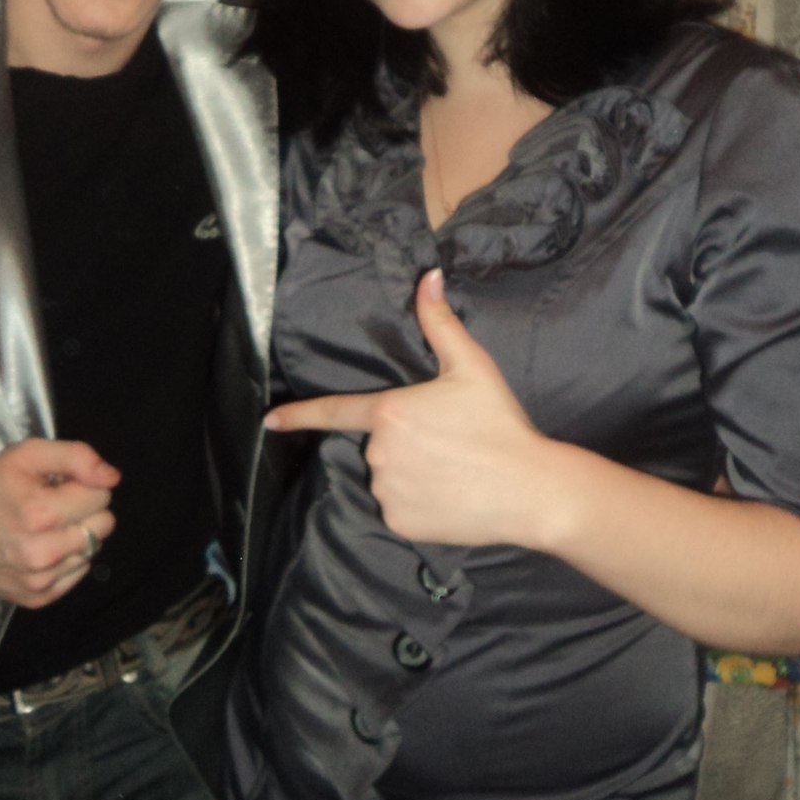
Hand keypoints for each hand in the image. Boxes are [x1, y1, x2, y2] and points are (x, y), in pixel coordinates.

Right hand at [0, 438, 118, 607]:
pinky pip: (77, 575)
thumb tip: (112, 477)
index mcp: (43, 513)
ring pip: (92, 551)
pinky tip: (43, 547)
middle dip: (84, 510)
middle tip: (55, 505)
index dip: (84, 485)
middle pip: (103, 526)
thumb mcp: (27, 454)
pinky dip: (66, 560)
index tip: (60, 485)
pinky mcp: (36, 598)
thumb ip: (76, 457)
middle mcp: (44, 553)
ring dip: (75, 536)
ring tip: (45, 527)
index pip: (101, 496)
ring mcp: (40, 580)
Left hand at [266, 269, 543, 547]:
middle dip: (406, 442)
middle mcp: (379, 454)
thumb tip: (427, 277)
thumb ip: (440, 323)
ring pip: (389, 478)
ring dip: (412, 474)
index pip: (334, 411)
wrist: (530, 489)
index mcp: (390, 412)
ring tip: (455, 472)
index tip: (270, 422)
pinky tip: (451, 497)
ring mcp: (387, 491)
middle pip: (380, 445)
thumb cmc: (500, 425)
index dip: (299, 416)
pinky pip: (400, 508)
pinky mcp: (400, 522)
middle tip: (450, 444)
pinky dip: (419, 504)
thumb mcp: (471, 367)